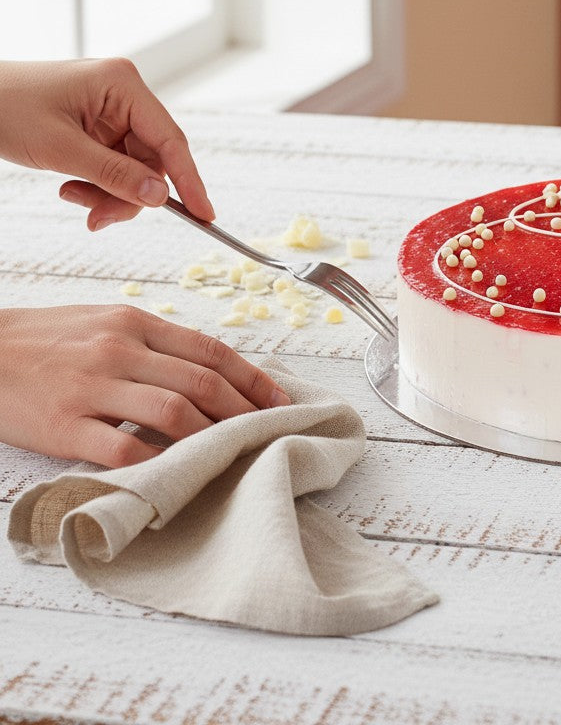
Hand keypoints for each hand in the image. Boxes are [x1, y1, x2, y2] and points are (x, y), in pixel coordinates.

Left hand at [0, 58, 213, 229]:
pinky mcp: (99, 128)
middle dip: (129, 194)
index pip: (170, 140)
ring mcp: (112, 113)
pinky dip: (99, 186)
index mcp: (123, 86)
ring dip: (110, 194)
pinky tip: (71, 187)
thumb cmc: (4, 107)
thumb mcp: (60, 148)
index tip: (204, 214)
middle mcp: (124, 96)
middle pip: (152, 160)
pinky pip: (116, 166)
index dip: (189, 181)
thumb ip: (113, 174)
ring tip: (74, 199)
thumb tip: (158, 197)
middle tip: (100, 218)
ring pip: (135, 169)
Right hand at [0, 305, 290, 466]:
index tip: (280, 400)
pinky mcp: (64, 426)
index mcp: (135, 323)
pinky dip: (158, 462)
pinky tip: (177, 472)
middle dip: (245, 412)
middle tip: (270, 431)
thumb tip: (210, 369)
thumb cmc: (46, 339)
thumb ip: (154, 342)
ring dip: (213, 436)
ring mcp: (92, 388)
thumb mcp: (104, 322)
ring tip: (235, 453)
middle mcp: (120, 350)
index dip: (253, 378)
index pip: (210, 351)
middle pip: (202, 383)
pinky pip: (123, 449)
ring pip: (173, 413)